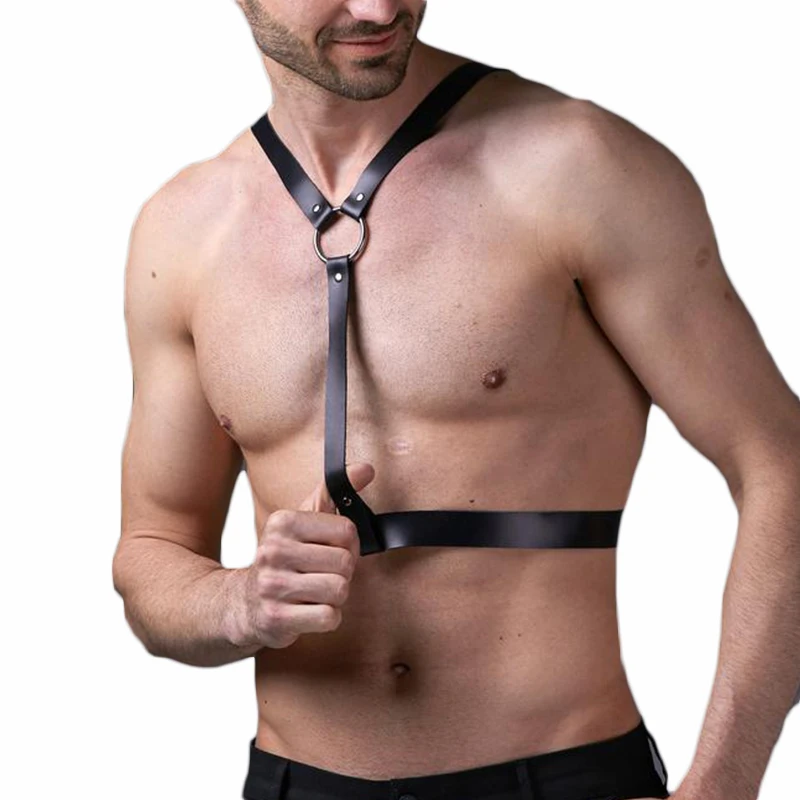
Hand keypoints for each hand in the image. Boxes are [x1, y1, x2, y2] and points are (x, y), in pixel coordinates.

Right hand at [234, 461, 374, 649]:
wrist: (244, 603)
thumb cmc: (284, 559)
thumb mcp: (303, 519)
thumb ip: (335, 492)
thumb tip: (367, 468)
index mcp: (283, 522)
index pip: (347, 531)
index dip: (348, 546)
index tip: (330, 550)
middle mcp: (273, 551)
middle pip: (345, 563)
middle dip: (341, 573)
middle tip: (321, 574)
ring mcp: (272, 586)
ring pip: (339, 590)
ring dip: (335, 596)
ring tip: (314, 592)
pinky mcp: (276, 618)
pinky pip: (329, 617)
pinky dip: (327, 618)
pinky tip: (309, 610)